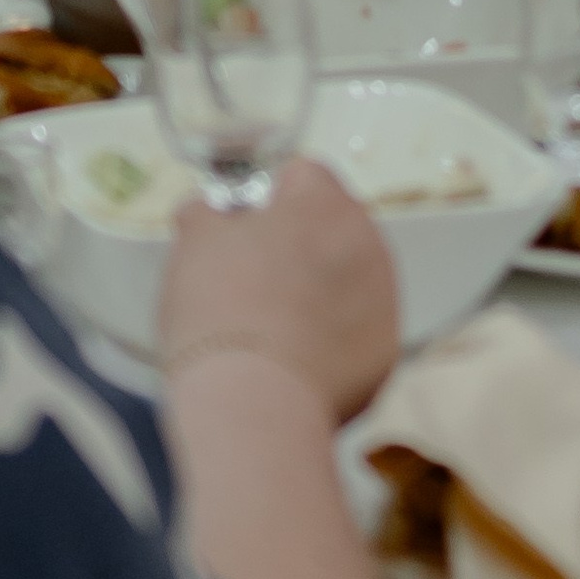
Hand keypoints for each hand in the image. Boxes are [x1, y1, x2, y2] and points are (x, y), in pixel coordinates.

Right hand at [160, 157, 399, 427]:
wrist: (251, 403)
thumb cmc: (219, 313)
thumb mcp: (194, 246)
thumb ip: (205, 215)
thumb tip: (205, 211)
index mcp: (325, 203)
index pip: (302, 175)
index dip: (267, 200)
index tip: (242, 230)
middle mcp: (368, 242)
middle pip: (331, 228)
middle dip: (298, 246)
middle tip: (251, 282)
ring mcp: (383, 298)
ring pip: (347, 278)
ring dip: (318, 292)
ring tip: (269, 327)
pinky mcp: (385, 351)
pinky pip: (355, 330)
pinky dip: (331, 339)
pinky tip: (291, 360)